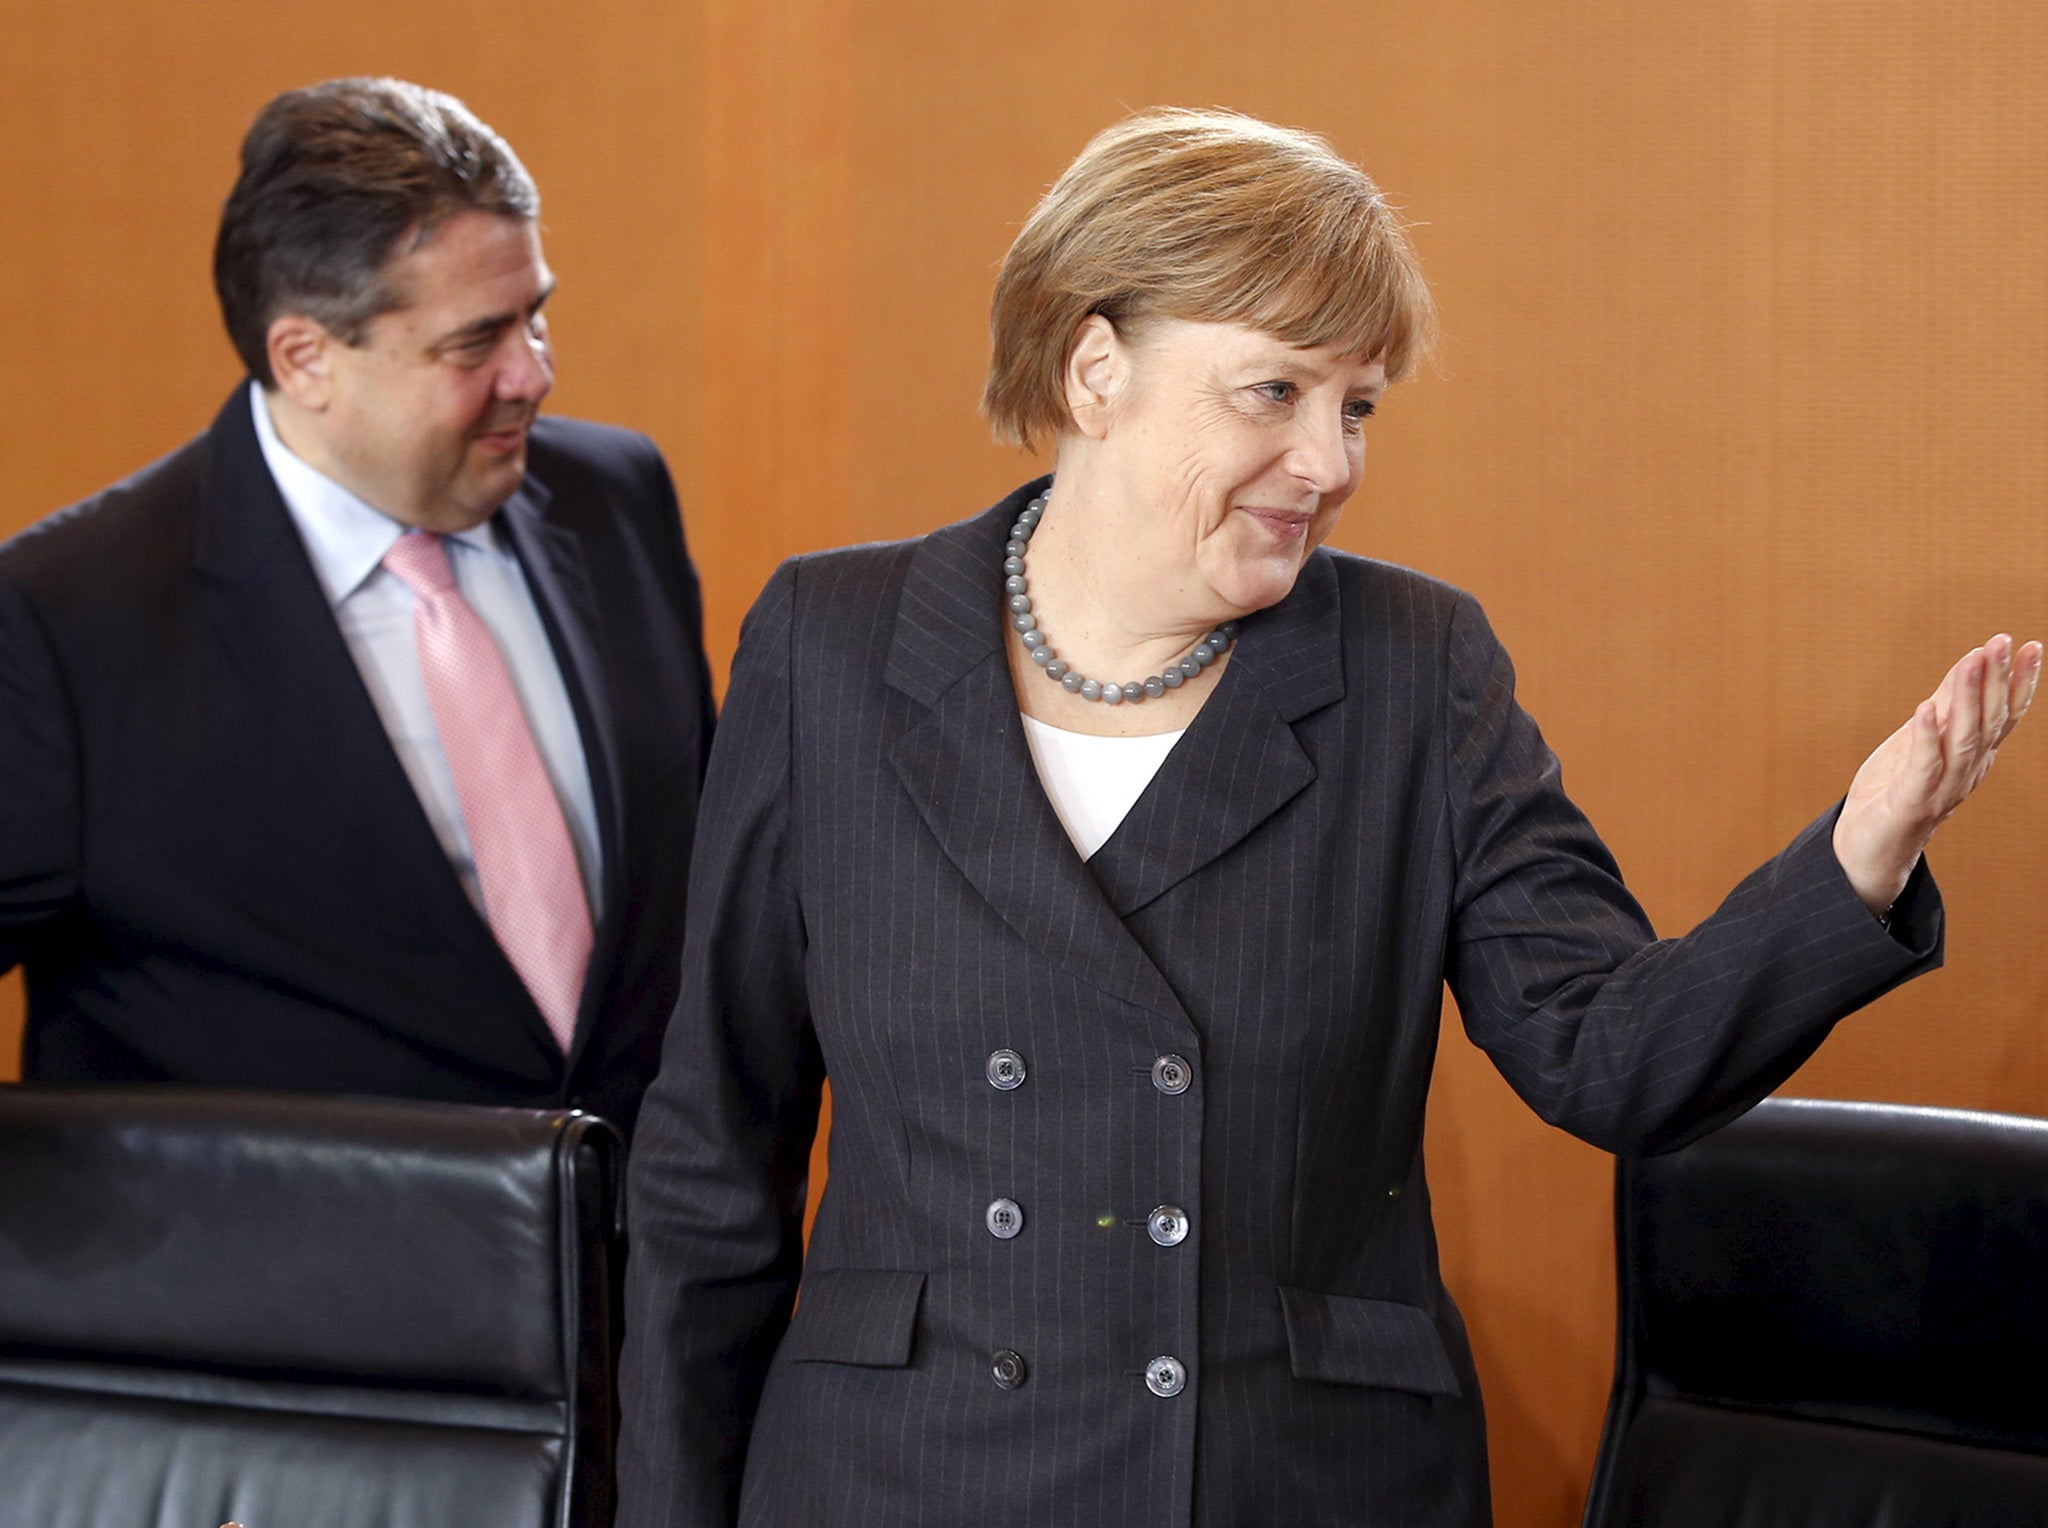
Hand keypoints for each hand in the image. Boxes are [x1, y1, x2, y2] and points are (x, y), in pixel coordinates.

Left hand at [1833, 633, 2041, 915]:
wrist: (1868, 848)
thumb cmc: (1896, 789)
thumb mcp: (1922, 738)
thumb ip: (1946, 706)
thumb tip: (1969, 663)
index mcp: (1974, 756)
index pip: (2004, 715)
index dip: (2020, 682)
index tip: (2033, 645)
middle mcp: (1967, 771)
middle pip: (1988, 721)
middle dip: (1996, 680)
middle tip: (2001, 642)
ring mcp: (1942, 788)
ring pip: (1963, 739)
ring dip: (1967, 699)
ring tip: (1971, 662)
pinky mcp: (1911, 802)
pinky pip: (1923, 766)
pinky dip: (1926, 736)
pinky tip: (1925, 708)